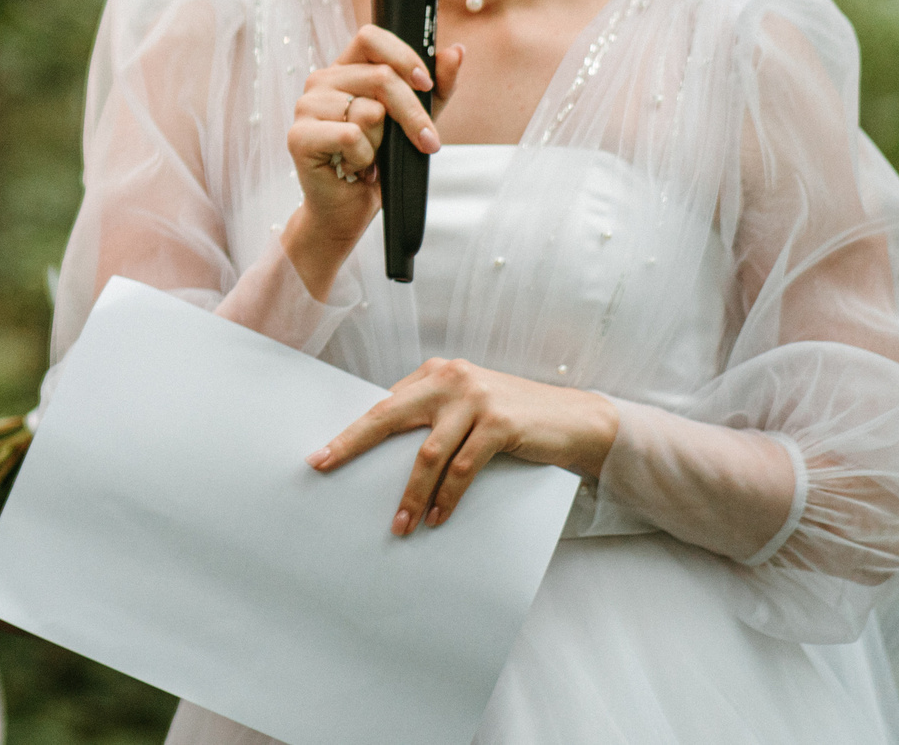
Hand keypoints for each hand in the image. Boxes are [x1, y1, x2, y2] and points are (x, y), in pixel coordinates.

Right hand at [280, 25, 462, 297]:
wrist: (349, 210)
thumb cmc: (379, 164)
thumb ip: (438, 87)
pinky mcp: (299, 136)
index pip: (370, 37)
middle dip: (413, 114)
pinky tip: (356, 167)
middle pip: (380, 76)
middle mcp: (321, 81)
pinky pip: (350, 135)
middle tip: (427, 142)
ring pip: (368, 110)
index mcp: (345, 70)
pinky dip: (363, 157)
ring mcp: (306, 106)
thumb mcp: (417, 121)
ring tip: (371, 157)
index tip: (426, 84)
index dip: (403, 56)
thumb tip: (456, 51)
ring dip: (381, 143)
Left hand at [307, 357, 618, 535]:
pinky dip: (448, 496)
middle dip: (353, 443)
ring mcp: (476, 399)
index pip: (384, 404)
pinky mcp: (500, 423)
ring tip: (401, 525)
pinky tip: (438, 517)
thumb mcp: (468, 406)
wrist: (575, 418)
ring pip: (428, 453)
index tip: (322, 454)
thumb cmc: (514, 417)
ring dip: (411, 494)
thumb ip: (433, 415)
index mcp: (436, 374)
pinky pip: (463, 468)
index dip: (352, 431)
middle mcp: (451, 379)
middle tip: (325, 465)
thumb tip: (387, 446)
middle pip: (389, 416)